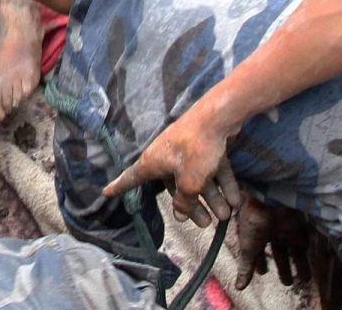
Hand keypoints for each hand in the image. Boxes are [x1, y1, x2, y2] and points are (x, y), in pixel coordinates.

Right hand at [102, 108, 240, 225]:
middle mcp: (167, 156)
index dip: (119, 186)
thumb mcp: (189, 183)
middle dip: (192, 206)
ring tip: (226, 215)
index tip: (105, 192)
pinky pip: (212, 169)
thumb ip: (184, 201)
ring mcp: (188, 151)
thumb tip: (181, 211)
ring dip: (212, 199)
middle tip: (205, 224)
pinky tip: (236, 200)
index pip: (131, 178)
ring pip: (198, 180)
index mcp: (154, 162)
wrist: (218, 117)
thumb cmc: (196, 150)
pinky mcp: (206, 146)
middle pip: (176, 187)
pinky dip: (223, 184)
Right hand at [232, 196, 311, 289]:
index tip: (263, 272)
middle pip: (279, 252)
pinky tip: (315, 262)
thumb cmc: (254, 220)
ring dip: (300, 264)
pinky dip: (310, 251)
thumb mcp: (248, 246)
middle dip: (283, 268)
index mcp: (257, 234)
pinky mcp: (300, 225)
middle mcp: (273, 231)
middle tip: (288, 283)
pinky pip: (306, 240)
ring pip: (294, 249)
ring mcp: (287, 227)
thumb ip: (246, 266)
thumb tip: (238, 288)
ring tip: (305, 280)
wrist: (269, 195)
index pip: (258, 251)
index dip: (259, 262)